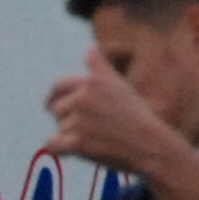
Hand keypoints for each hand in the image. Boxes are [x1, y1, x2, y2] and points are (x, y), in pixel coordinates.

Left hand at [43, 49, 190, 180]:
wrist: (149, 146)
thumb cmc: (135, 115)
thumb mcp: (118, 85)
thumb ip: (100, 66)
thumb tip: (92, 47)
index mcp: (92, 81)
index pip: (59, 85)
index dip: (53, 96)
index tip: (49, 105)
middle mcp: (82, 98)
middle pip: (57, 109)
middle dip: (68, 119)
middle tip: (92, 130)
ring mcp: (78, 120)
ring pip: (59, 129)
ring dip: (70, 137)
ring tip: (97, 140)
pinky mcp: (77, 143)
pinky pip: (54, 144)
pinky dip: (62, 150)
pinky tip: (75, 152)